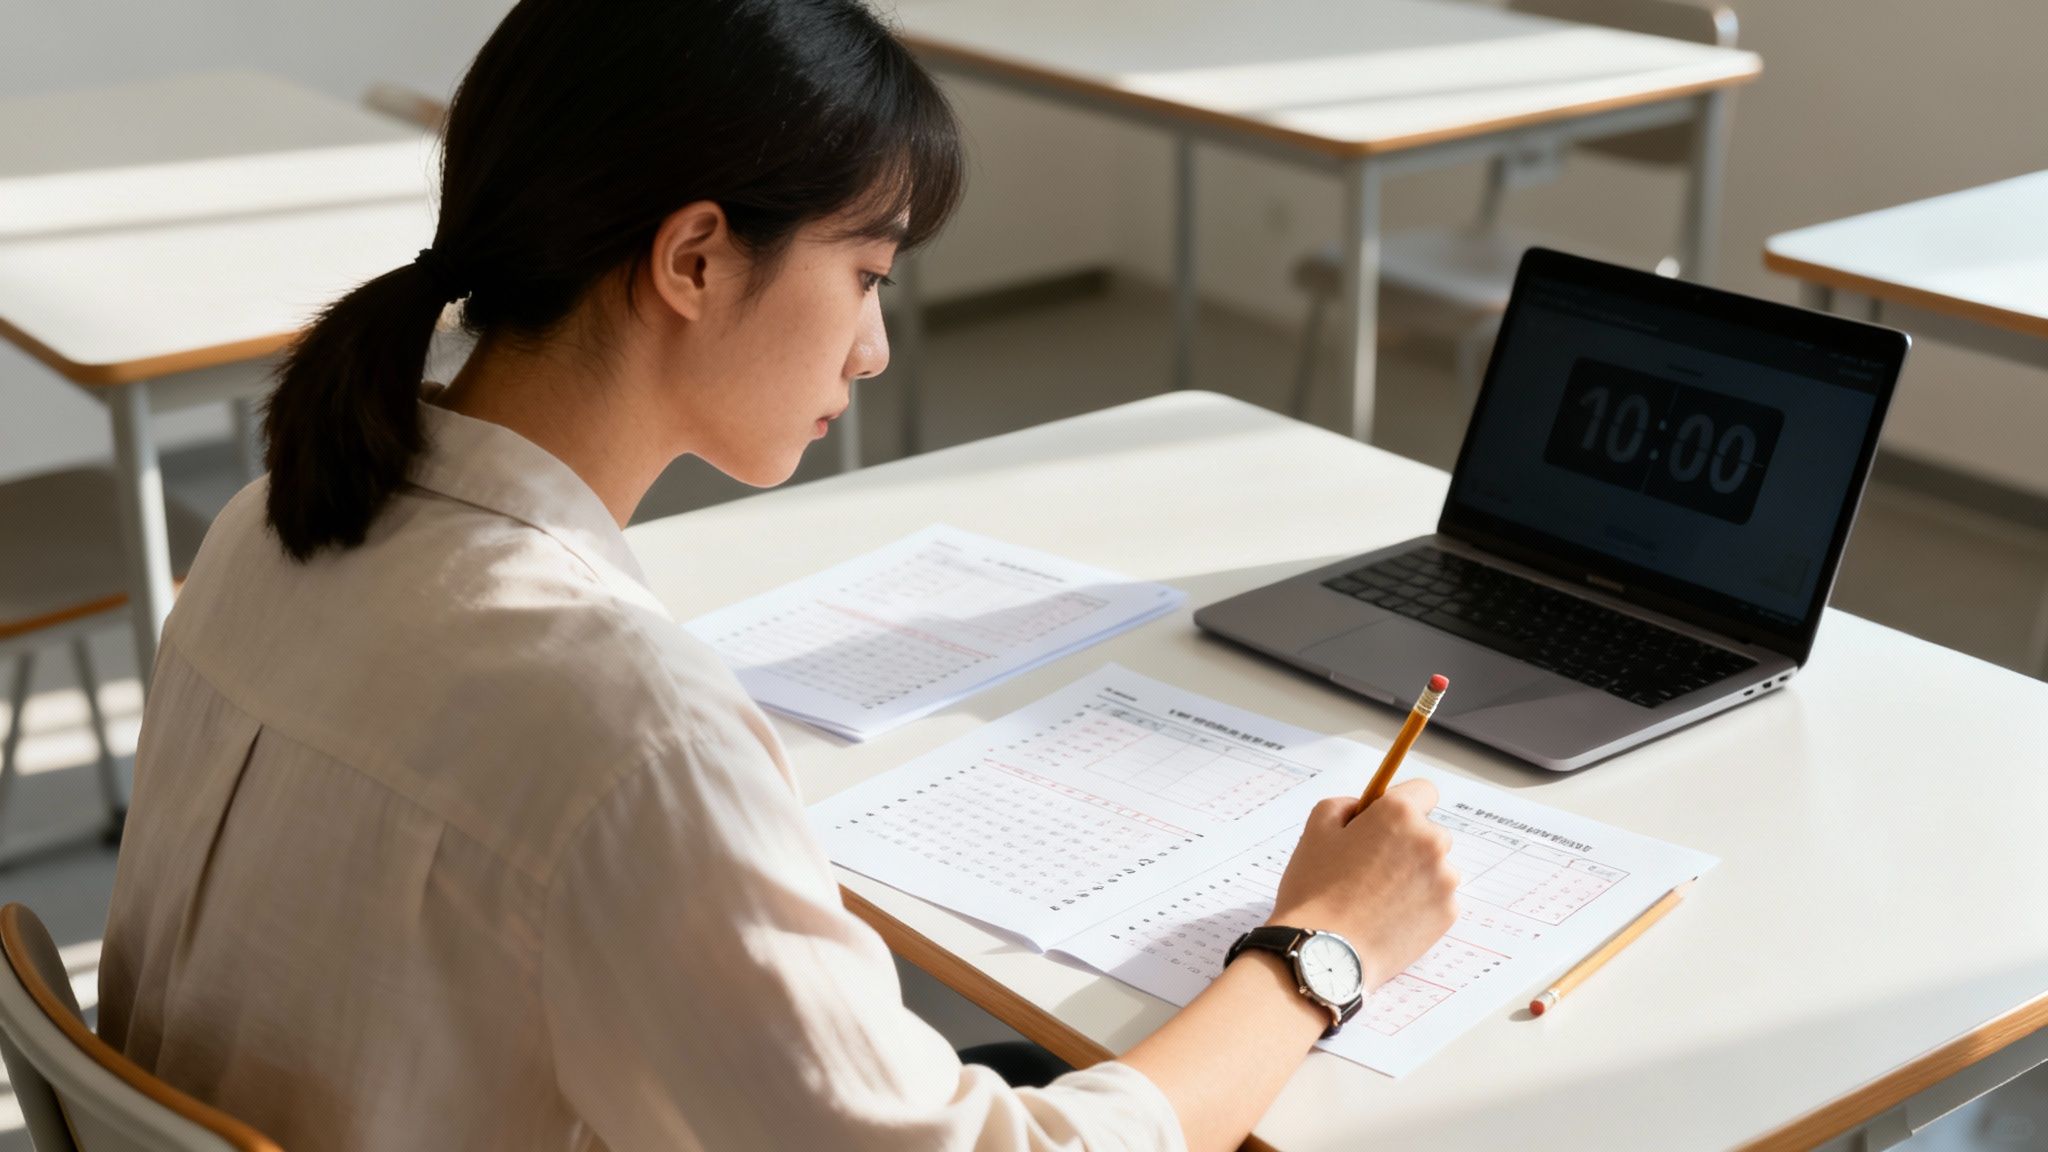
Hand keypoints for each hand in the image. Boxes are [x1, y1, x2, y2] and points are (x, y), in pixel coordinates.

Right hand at [1267, 779, 1458, 989]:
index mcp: (1398, 814)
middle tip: (1371, 866)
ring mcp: (1444, 881)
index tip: (1387, 822)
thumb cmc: (1315, 892)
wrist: (1324, 954)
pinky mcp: (1447, 915)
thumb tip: (1363, 809)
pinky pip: (1437, 899)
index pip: (1422, 791)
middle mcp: (1430, 842)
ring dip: (1415, 875)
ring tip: (1377, 898)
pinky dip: (1419, 904)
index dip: (1401, 804)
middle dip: (1407, 843)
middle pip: (1429, 831)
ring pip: (1434, 867)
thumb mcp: (1315, 830)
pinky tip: (1388, 917)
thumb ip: (1343, 806)